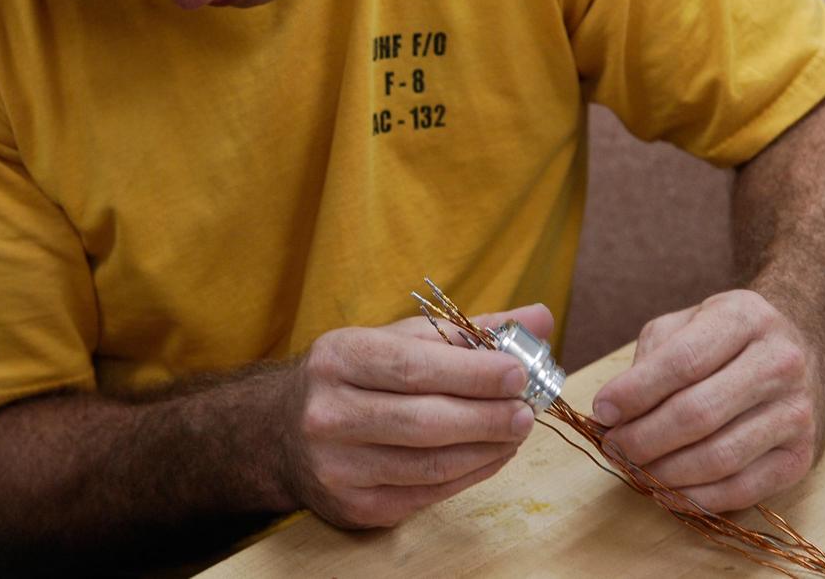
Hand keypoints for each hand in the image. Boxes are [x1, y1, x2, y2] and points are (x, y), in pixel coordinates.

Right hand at [283, 303, 553, 527]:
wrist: (284, 431)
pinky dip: (468, 475)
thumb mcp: (399, 339)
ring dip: (486, 449)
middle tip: (528, 409)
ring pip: (429, 463)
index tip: (519, 372)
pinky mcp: (353, 506)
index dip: (472, 373)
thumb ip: (469, 331)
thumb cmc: (357, 376)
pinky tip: (491, 455)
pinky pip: (425, 493)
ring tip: (516, 431)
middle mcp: (329, 412)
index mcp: (339, 358)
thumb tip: (539, 318)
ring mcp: (338, 466)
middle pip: (424, 420)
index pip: (413, 367)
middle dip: (487, 416)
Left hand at [592, 289, 824, 512]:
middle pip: (698, 414)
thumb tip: (613, 411)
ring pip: (719, 457)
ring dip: (664, 472)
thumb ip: (651, 358)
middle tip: (613, 448)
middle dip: (643, 439)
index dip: (635, 392)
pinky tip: (666, 492)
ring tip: (634, 470)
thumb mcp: (688, 323)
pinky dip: (697, 499)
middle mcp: (779, 363)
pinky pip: (743, 489)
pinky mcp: (802, 456)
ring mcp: (796, 413)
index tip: (602, 411)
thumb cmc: (729, 338)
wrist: (806, 349)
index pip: (682, 362)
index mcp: (745, 318)